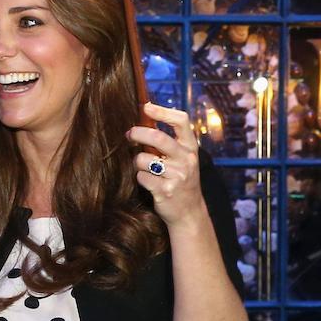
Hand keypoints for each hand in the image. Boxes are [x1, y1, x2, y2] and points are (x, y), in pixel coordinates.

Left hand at [127, 102, 208, 230]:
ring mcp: (177, 175)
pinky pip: (141, 177)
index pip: (181, 121)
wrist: (189, 213)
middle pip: (157, 137)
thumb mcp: (183, 159)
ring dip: (138, 162)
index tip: (146, 107)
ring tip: (144, 168)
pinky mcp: (165, 190)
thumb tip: (146, 119)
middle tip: (129, 134)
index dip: (162, 111)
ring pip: (144, 159)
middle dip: (138, 133)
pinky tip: (148, 183)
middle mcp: (186, 159)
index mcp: (191, 148)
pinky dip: (140, 178)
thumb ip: (170, 142)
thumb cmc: (181, 180)